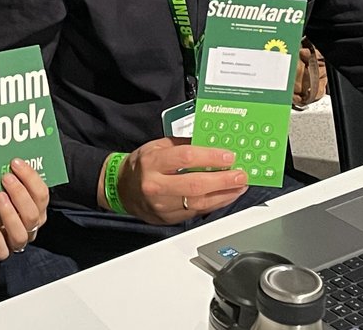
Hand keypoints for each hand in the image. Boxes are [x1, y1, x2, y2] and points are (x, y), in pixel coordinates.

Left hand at [0, 159, 48, 259]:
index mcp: (36, 209)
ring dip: (10, 214)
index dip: (31, 178)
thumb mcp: (2, 188)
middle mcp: (30, 227)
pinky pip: (2, 249)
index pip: (42, 195)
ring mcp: (16, 241)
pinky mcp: (0, 252)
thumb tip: (8, 159)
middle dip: (20, 194)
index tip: (16, 163)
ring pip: (20, 234)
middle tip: (6, 178)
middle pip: (33, 215)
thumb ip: (9, 179)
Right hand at [111, 138, 247, 225]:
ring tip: (240, 186)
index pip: (186, 158)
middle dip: (223, 180)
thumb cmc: (141, 165)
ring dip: (224, 194)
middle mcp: (156, 185)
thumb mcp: (156, 146)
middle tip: (240, 174)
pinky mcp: (169, 218)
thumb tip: (211, 144)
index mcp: (152, 162)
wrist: (122, 188)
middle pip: (196, 184)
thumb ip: (182, 145)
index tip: (228, 156)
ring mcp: (163, 205)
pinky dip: (216, 204)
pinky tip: (226, 196)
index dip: (210, 157)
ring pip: (199, 202)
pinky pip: (197, 212)